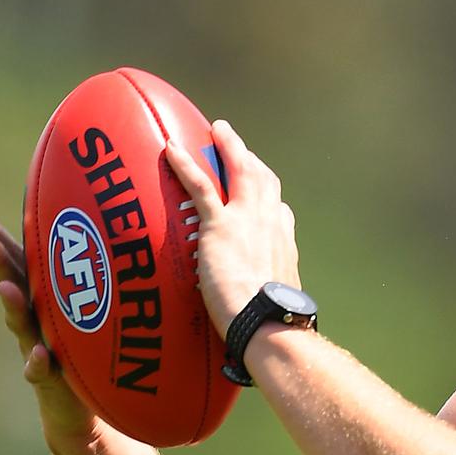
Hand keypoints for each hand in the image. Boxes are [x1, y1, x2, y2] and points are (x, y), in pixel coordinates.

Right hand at [0, 206, 105, 450]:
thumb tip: (115, 231)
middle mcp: (34, 319)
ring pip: (21, 324)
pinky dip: (38, 361)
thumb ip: (89, 279)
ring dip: (13, 306)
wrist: (81, 407)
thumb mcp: (88, 310)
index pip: (18, 263)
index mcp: (44, 298)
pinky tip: (42, 354)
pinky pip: (40, 370)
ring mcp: (37, 347)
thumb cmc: (87, 349)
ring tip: (7, 290)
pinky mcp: (49, 379)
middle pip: (14, 286)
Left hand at [164, 120, 300, 337]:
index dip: (269, 198)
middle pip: (263, 179)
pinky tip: (171, 148)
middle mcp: (270, 223)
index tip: (263, 194)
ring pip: (239, 171)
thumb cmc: (272, 323)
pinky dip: (186, 164)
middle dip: (249, 159)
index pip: (279, 211)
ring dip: (228, 147)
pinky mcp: (221, 225)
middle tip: (234, 144)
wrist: (267, 320)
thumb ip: (265, 295)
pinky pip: (201, 186)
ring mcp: (247, 220)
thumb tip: (260, 312)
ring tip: (216, 131)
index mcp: (283, 243)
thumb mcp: (277, 303)